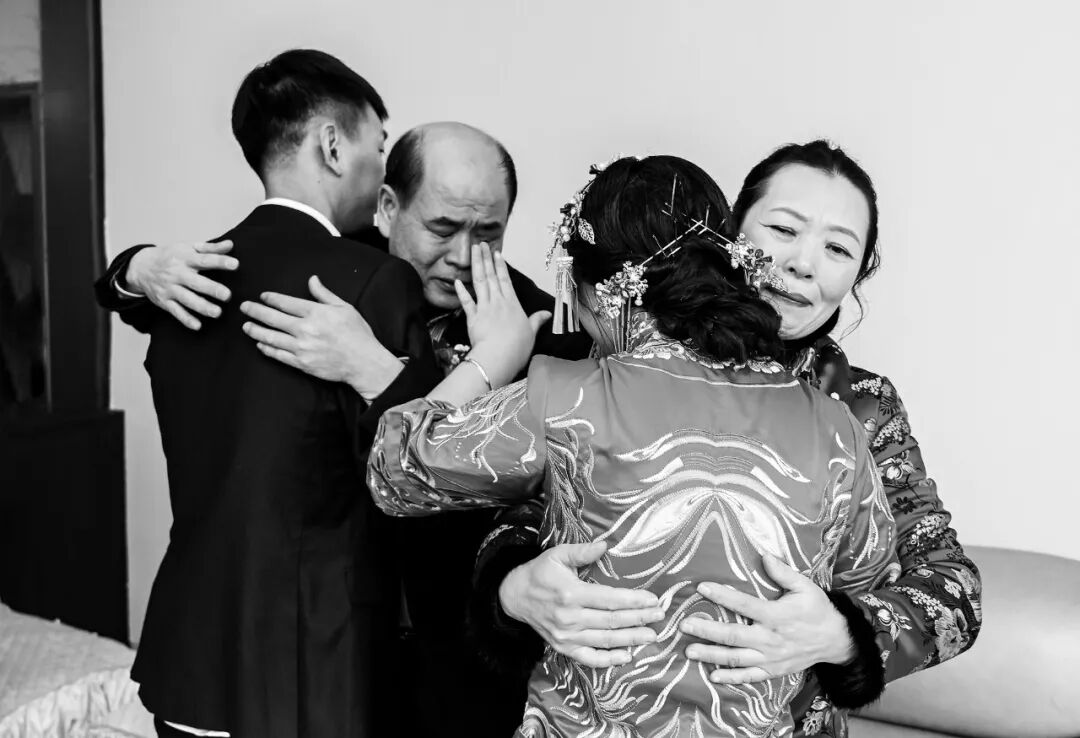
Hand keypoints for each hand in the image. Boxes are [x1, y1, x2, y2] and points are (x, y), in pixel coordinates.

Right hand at [125, 241, 237, 329]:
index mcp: (184, 258)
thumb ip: (210, 248)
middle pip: (196, 282)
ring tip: (217, 313)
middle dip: (211, 289)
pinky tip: (198, 326)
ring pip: (187, 299)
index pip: (204, 260)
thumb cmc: (170, 256)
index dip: (219, 261)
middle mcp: (176, 273)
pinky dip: (186, 319)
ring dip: (202, 307)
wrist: (141, 266)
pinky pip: (176, 312)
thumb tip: (231, 245)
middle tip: (227, 295)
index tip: (235, 264)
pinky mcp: (164, 301)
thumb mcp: (188, 247)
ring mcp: (170, 288)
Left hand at [240, 275, 402, 399]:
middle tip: (244, 307)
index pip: (286, 303)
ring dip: (256, 331)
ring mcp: (302, 348)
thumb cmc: (358, 333)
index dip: (271, 299)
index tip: (262, 296)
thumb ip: (324, 294)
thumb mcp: (345, 307)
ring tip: (246, 326)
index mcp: (316, 313)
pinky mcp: (302, 364)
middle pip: (273, 318)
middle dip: (256, 311)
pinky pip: (279, 355)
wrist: (364, 362)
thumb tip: (312, 279)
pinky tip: (260, 345)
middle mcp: (305, 329)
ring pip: (272, 338)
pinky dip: (268, 349)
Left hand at [456, 243, 549, 386]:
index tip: (496, 252)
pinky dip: (461, 291)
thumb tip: (548, 313)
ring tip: (473, 252)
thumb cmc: (518, 346)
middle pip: (490, 276)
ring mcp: (484, 307)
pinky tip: (457, 280)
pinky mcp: (472, 317)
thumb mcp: (531, 332)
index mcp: (512, 303)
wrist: (499, 356)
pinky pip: (466, 301)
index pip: (505, 280)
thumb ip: (537, 320)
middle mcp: (497, 301)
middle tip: (481, 244)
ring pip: (479, 282)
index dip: (500, 265)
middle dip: (486, 259)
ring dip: (476, 265)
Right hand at [499, 540, 664, 667]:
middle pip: (612, 621)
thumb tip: (605, 545)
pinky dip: (608, 660)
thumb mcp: (557, 555)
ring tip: (651, 636)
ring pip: (605, 641)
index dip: (634, 601)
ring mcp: (566, 636)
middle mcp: (569, 618)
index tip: (653, 600)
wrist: (514, 596)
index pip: (610, 599)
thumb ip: (582, 551)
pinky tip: (626, 656)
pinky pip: (589, 658)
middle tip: (660, 616)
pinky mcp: (563, 648)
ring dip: (631, 639)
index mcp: (570, 593)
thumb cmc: (540, 573)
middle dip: (639, 619)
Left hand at [680, 553, 854, 683]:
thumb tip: (764, 555)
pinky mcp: (773, 670)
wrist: (836, 641)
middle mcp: (770, 638)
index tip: (701, 588)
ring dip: (711, 655)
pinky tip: (713, 675)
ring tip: (689, 651)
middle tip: (684, 626)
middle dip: (707, 631)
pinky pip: (749, 676)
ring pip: (736, 658)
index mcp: (776, 615)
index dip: (722, 596)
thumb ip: (783, 573)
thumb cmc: (817, 610)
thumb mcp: (805, 587)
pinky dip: (731, 677)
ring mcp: (770, 657)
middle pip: (733, 635)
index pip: (744, 604)